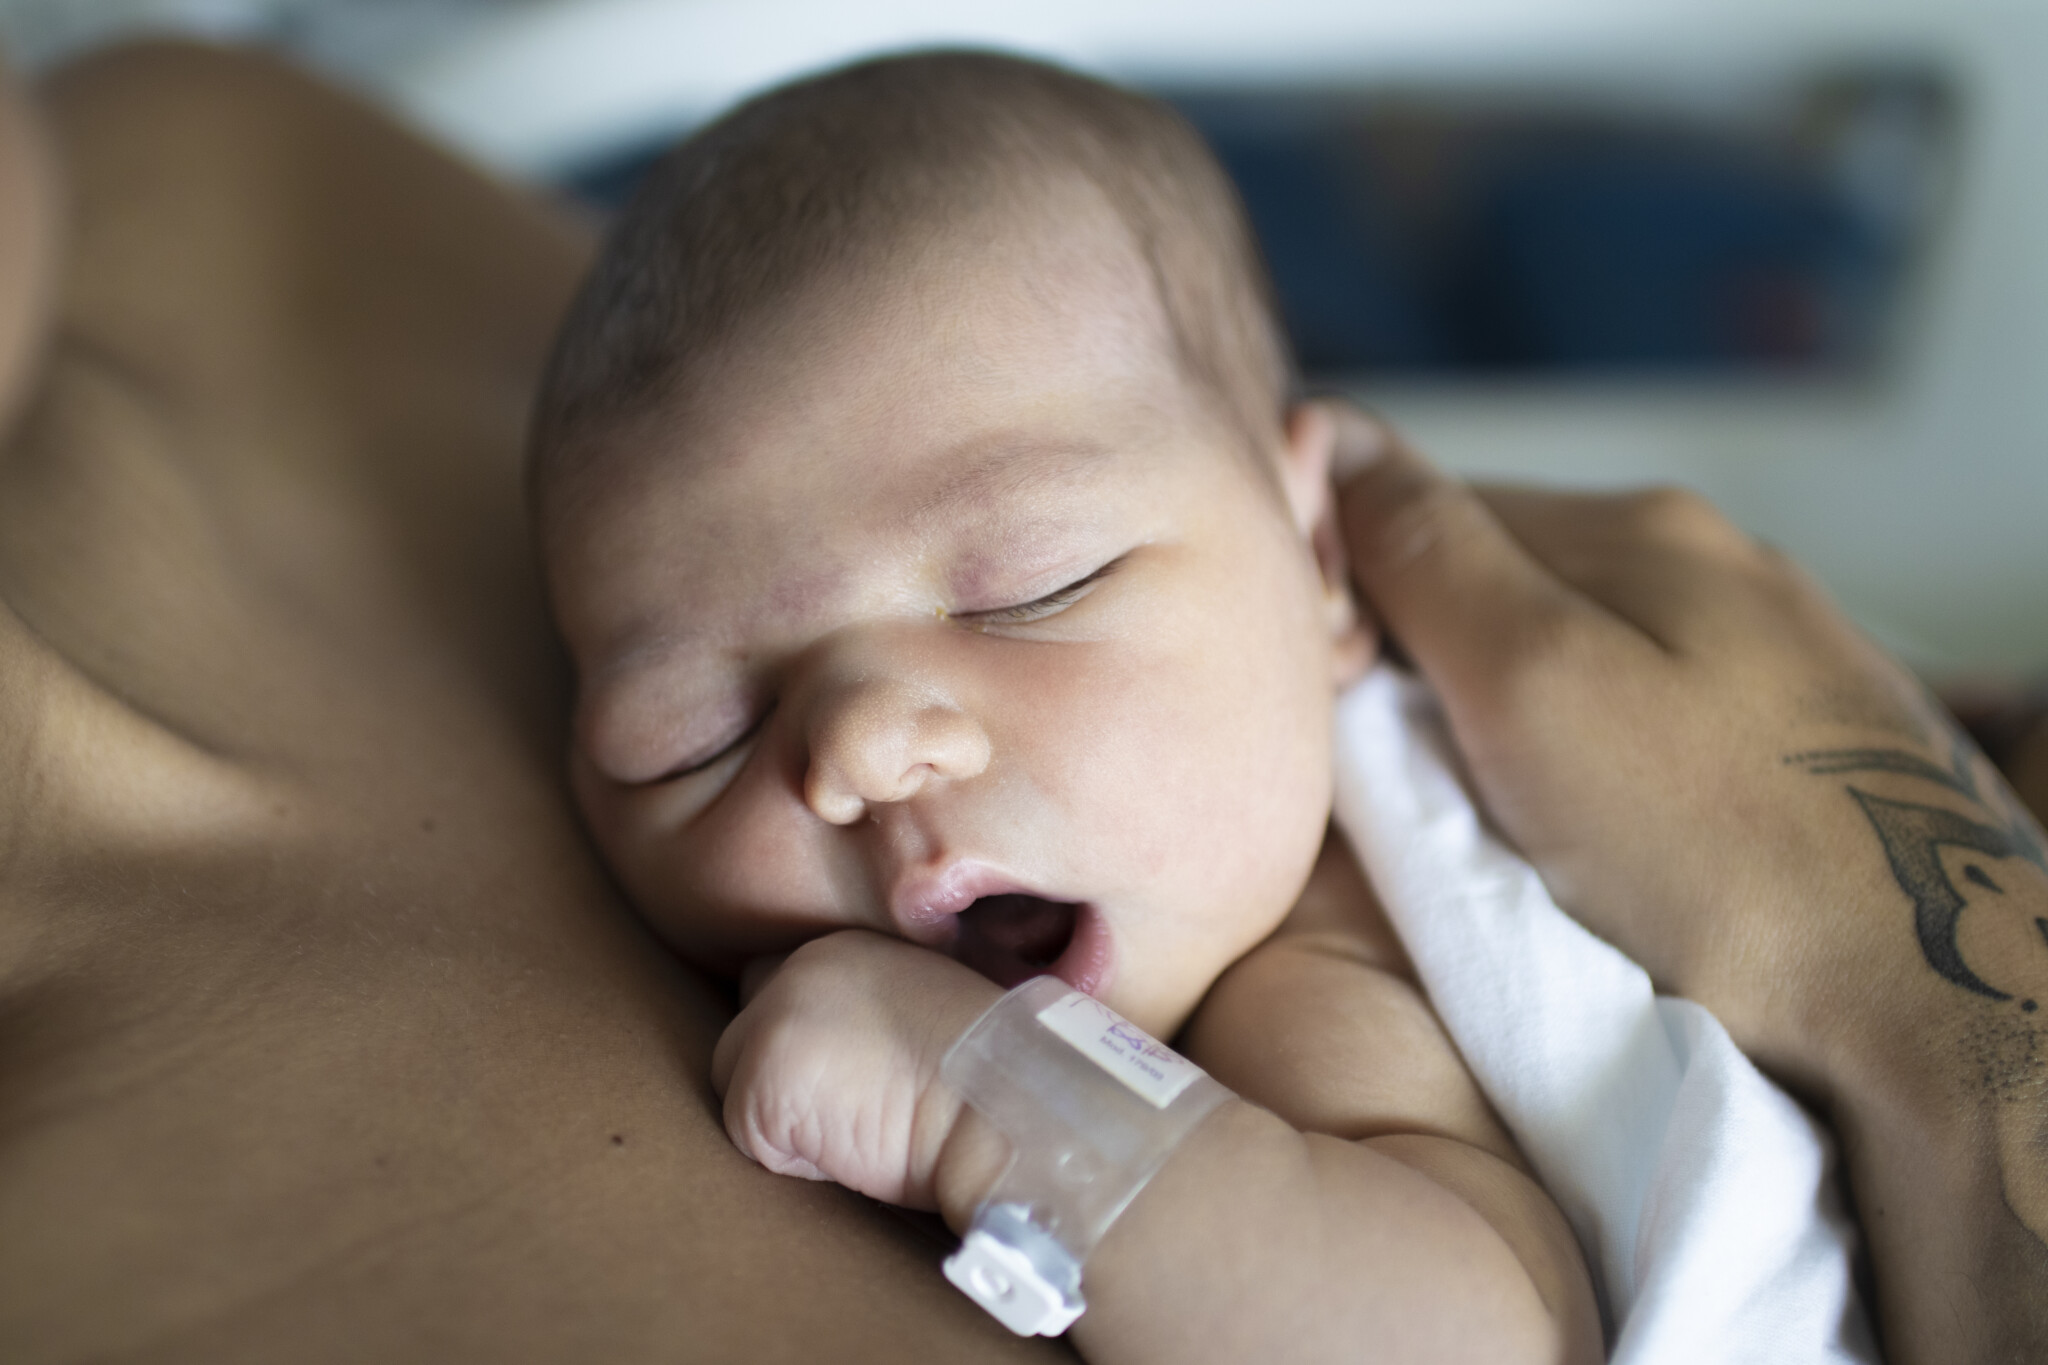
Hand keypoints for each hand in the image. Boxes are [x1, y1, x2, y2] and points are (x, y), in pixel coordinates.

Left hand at [711, 930, 999, 1206]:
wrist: (1009, 1103)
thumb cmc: (995, 1077)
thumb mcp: (931, 1015)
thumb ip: (875, 1013)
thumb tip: (842, 1060)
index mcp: (854, 944)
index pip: (787, 988)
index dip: (811, 1040)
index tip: (852, 1074)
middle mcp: (804, 964)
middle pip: (747, 1029)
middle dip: (783, 1074)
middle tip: (856, 1106)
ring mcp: (775, 1014)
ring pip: (738, 1084)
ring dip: (788, 1118)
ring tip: (868, 1121)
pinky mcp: (760, 1074)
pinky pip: (752, 1140)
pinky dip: (798, 1160)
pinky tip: (860, 1144)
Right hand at [1324, 402, 2046, 1072]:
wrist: (1934, 1003)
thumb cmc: (1715, 858)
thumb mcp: (1531, 687)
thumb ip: (1427, 556)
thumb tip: (1332, 423)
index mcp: (1643, 527)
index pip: (1432, 513)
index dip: (1357, 598)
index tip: (1337, 705)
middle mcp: (1721, 563)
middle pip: (1511, 583)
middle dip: (1435, 661)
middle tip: (1417, 784)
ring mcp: (1777, 654)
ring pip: (1582, 655)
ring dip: (1513, 719)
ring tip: (1510, 825)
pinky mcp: (1811, 744)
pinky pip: (1651, 721)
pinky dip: (1596, 763)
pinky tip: (1605, 836)